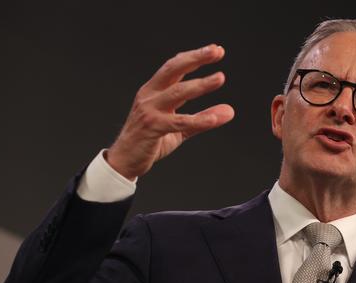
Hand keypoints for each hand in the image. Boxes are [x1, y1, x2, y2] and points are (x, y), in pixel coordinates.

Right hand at [107, 44, 234, 179]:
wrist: (125, 160)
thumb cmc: (150, 140)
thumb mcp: (180, 127)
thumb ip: (203, 118)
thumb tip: (230, 111)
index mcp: (155, 90)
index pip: (175, 66)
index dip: (195, 56)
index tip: (216, 50)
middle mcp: (150, 95)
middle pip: (174, 69)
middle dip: (196, 58)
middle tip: (217, 51)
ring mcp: (150, 110)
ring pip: (178, 92)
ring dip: (200, 84)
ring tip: (220, 78)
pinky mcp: (152, 128)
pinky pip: (178, 122)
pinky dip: (197, 120)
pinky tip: (213, 119)